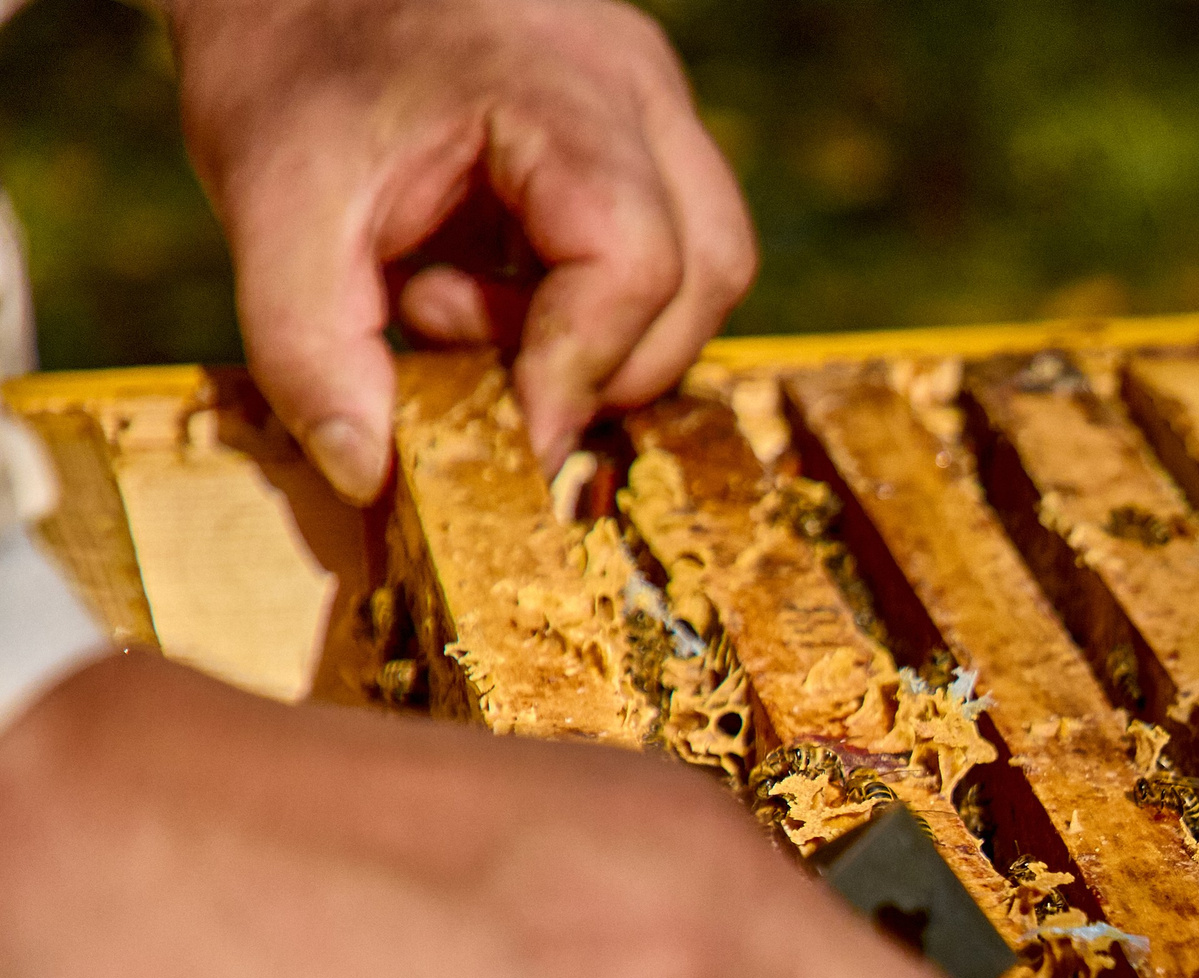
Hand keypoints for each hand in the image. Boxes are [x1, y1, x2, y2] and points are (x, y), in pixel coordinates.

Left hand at [165, 0, 756, 502]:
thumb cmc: (288, 64)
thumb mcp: (270, 210)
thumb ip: (312, 352)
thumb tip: (373, 477)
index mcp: (551, 89)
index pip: (632, 258)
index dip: (580, 367)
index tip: (514, 434)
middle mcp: (633, 87)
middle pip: (704, 271)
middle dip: (605, 361)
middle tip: (482, 368)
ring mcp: (654, 102)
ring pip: (711, 264)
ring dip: (614, 337)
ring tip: (481, 315)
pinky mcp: (644, 130)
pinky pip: (678, 245)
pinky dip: (605, 302)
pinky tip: (501, 289)